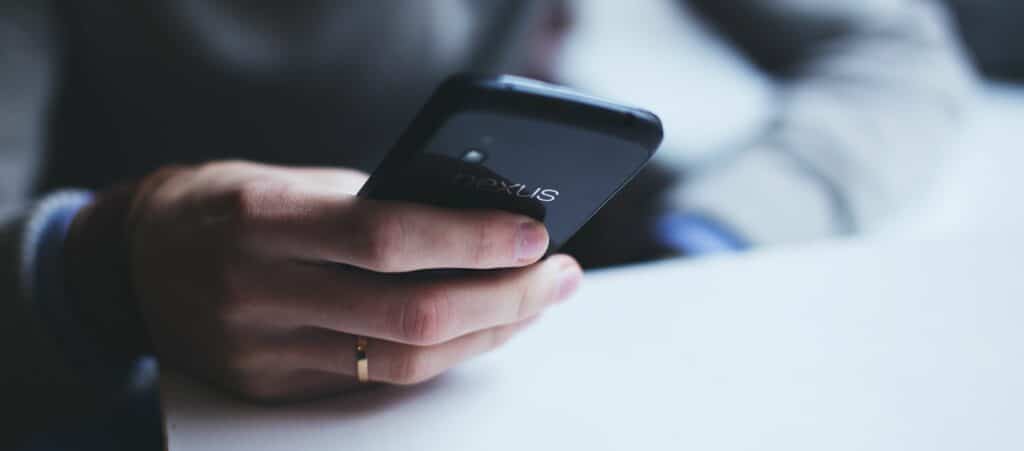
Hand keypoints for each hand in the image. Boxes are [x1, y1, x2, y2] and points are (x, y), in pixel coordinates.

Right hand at [117, 161, 580, 400]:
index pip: (385, 237)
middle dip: (505, 299)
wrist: (137, 261)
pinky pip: (379, 381)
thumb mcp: (289, 180)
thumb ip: (373, 203)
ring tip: (535, 303)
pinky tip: (482, 330)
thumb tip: (477, 224)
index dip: (471, 240)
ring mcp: (262, 351)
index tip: (535, 235)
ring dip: (488, 333)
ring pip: (404, 361)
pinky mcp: (272, 386)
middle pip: (410, 315)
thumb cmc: (227, 204)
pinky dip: (443, 356)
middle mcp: (257, 293)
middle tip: (559, 277)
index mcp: (261, 221)